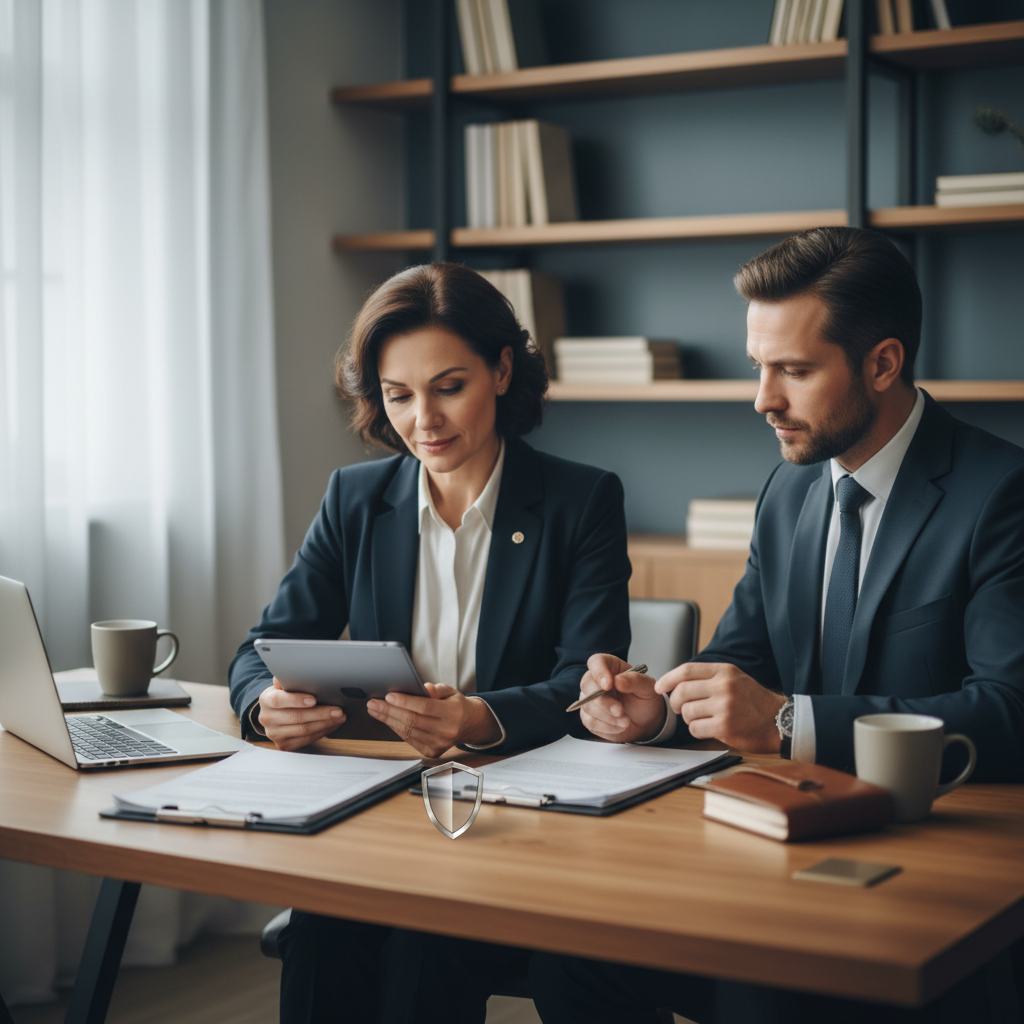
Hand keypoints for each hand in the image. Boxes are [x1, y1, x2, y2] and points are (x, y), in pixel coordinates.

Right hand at [258, 678, 344, 750]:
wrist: (274, 714)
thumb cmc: (283, 696)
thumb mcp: (282, 685)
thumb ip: (288, 678)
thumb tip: (298, 670)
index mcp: (266, 700)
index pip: (279, 700)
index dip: (297, 700)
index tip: (314, 699)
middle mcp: (267, 718)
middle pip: (296, 717)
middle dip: (320, 713)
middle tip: (338, 709)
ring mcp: (274, 734)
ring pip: (304, 730)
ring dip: (325, 723)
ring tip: (340, 717)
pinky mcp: (284, 745)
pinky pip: (306, 740)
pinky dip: (322, 732)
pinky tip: (332, 725)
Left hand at [366, 683, 500, 757]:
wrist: (469, 725)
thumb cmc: (456, 706)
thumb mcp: (451, 691)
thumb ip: (437, 689)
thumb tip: (424, 688)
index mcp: (453, 714)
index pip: (425, 707)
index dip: (405, 702)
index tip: (388, 696)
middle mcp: (446, 731)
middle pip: (412, 721)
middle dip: (389, 711)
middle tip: (374, 703)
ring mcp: (439, 744)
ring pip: (407, 731)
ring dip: (388, 720)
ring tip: (375, 710)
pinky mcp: (432, 751)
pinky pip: (409, 739)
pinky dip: (396, 729)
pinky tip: (388, 720)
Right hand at [577, 654, 665, 743]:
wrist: (645, 720)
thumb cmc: (644, 698)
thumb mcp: (647, 687)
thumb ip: (635, 681)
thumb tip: (618, 681)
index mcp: (609, 666)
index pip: (596, 662)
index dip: (599, 672)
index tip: (608, 684)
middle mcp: (595, 680)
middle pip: (587, 685)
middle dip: (603, 701)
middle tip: (620, 710)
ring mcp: (589, 699)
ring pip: (587, 705)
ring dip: (608, 717)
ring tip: (626, 721)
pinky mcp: (589, 716)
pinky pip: (590, 722)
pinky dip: (607, 726)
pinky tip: (620, 726)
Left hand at [654, 662, 784, 751]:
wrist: (780, 721)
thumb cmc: (754, 701)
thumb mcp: (735, 678)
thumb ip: (709, 677)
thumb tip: (677, 682)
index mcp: (724, 671)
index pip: (686, 670)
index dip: (668, 678)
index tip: (659, 687)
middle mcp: (724, 686)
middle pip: (682, 692)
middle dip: (676, 702)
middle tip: (680, 708)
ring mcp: (725, 707)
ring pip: (687, 712)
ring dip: (688, 718)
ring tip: (701, 719)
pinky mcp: (725, 727)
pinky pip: (696, 729)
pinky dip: (697, 730)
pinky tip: (708, 729)